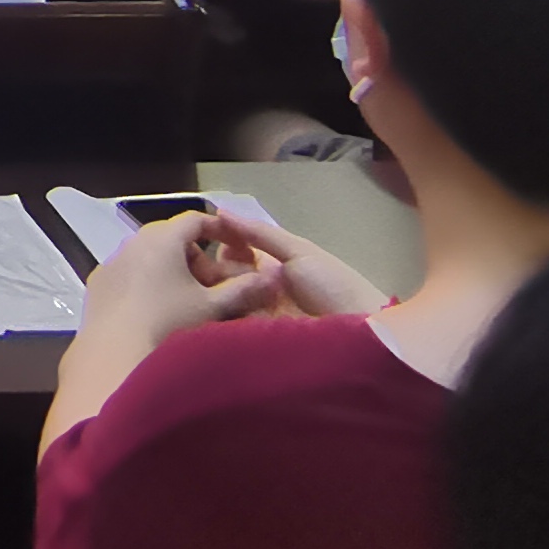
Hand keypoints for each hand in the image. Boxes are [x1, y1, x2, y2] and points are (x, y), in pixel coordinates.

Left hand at [77, 212, 294, 349]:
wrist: (113, 357)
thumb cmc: (168, 324)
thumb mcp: (213, 307)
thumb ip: (244, 290)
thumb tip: (274, 277)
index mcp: (162, 238)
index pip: (196, 220)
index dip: (222, 230)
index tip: (240, 247)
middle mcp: (132, 242)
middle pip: (173, 241)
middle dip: (200, 261)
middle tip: (217, 288)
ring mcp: (111, 264)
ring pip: (151, 260)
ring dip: (175, 275)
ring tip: (191, 305)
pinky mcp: (98, 286)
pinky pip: (132, 277)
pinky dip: (151, 287)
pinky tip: (160, 315)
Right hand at [195, 200, 390, 319]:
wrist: (356, 332)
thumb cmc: (332, 284)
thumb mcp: (299, 251)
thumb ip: (259, 233)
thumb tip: (220, 210)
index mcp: (273, 262)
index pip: (235, 248)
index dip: (218, 241)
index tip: (196, 236)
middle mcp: (261, 286)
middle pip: (225, 274)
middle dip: (210, 268)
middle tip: (192, 267)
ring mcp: (257, 314)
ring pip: (224, 298)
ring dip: (213, 291)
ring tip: (197, 288)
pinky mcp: (255, 338)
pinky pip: (230, 324)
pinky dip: (218, 316)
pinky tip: (203, 309)